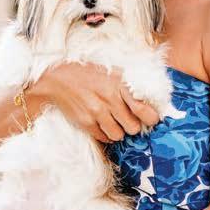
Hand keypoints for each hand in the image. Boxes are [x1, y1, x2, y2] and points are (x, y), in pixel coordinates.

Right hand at [29, 61, 160, 143]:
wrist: (58, 79)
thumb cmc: (89, 74)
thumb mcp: (112, 72)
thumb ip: (129, 86)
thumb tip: (148, 103)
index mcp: (119, 84)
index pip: (143, 109)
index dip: (151, 117)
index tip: (151, 118)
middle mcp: (109, 99)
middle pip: (133, 127)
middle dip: (133, 126)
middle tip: (129, 120)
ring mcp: (96, 112)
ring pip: (118, 135)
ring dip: (118, 131)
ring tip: (113, 121)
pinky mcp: (85, 122)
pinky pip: (103, 137)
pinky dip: (105, 134)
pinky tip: (101, 123)